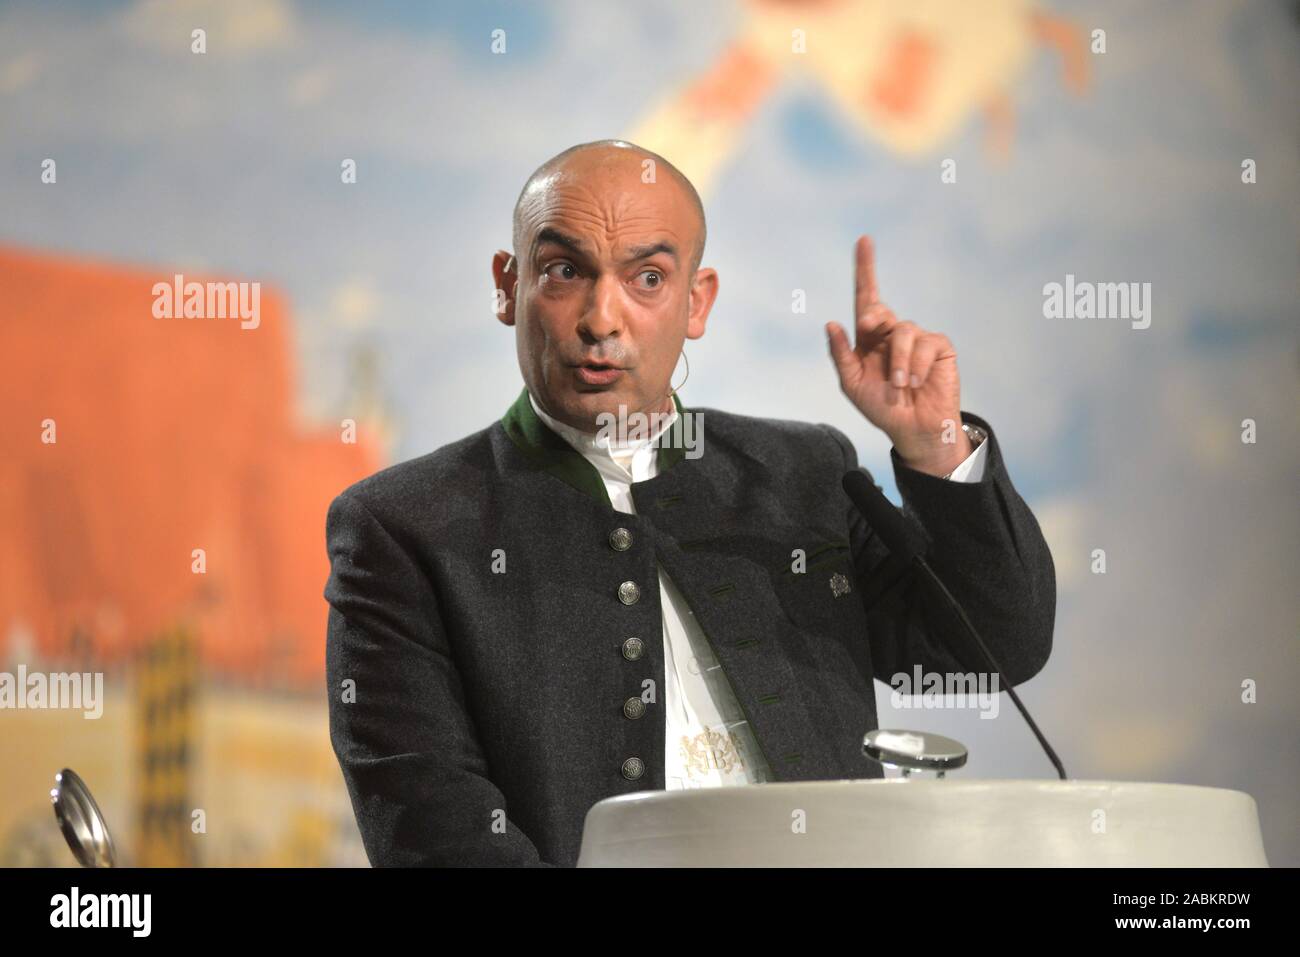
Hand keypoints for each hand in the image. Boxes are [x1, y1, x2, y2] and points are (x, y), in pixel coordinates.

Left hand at [826, 236, 970, 475]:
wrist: (913, 429)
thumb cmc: (882, 407)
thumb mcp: (852, 384)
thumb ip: (841, 355)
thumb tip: (831, 323)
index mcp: (870, 338)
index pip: (867, 298)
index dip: (865, 269)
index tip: (864, 241)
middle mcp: (893, 333)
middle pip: (880, 311)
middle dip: (873, 321)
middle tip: (870, 332)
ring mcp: (917, 339)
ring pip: (903, 330)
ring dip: (898, 361)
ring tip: (899, 385)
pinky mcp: (939, 347)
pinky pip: (926, 344)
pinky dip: (917, 365)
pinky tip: (916, 383)